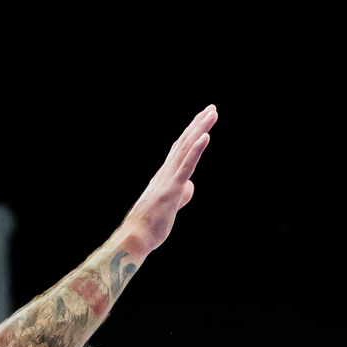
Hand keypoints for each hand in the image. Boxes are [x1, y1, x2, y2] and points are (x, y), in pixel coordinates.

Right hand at [108, 105, 216, 257]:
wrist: (135, 238)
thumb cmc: (150, 226)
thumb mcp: (170, 206)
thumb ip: (180, 194)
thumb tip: (189, 187)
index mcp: (164, 176)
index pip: (180, 149)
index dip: (192, 133)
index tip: (202, 119)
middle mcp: (165, 173)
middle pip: (184, 143)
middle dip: (199, 124)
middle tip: (211, 108)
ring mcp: (168, 180)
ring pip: (186, 149)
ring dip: (200, 130)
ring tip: (211, 114)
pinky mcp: (172, 190)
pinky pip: (186, 166)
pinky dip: (196, 150)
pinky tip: (206, 136)